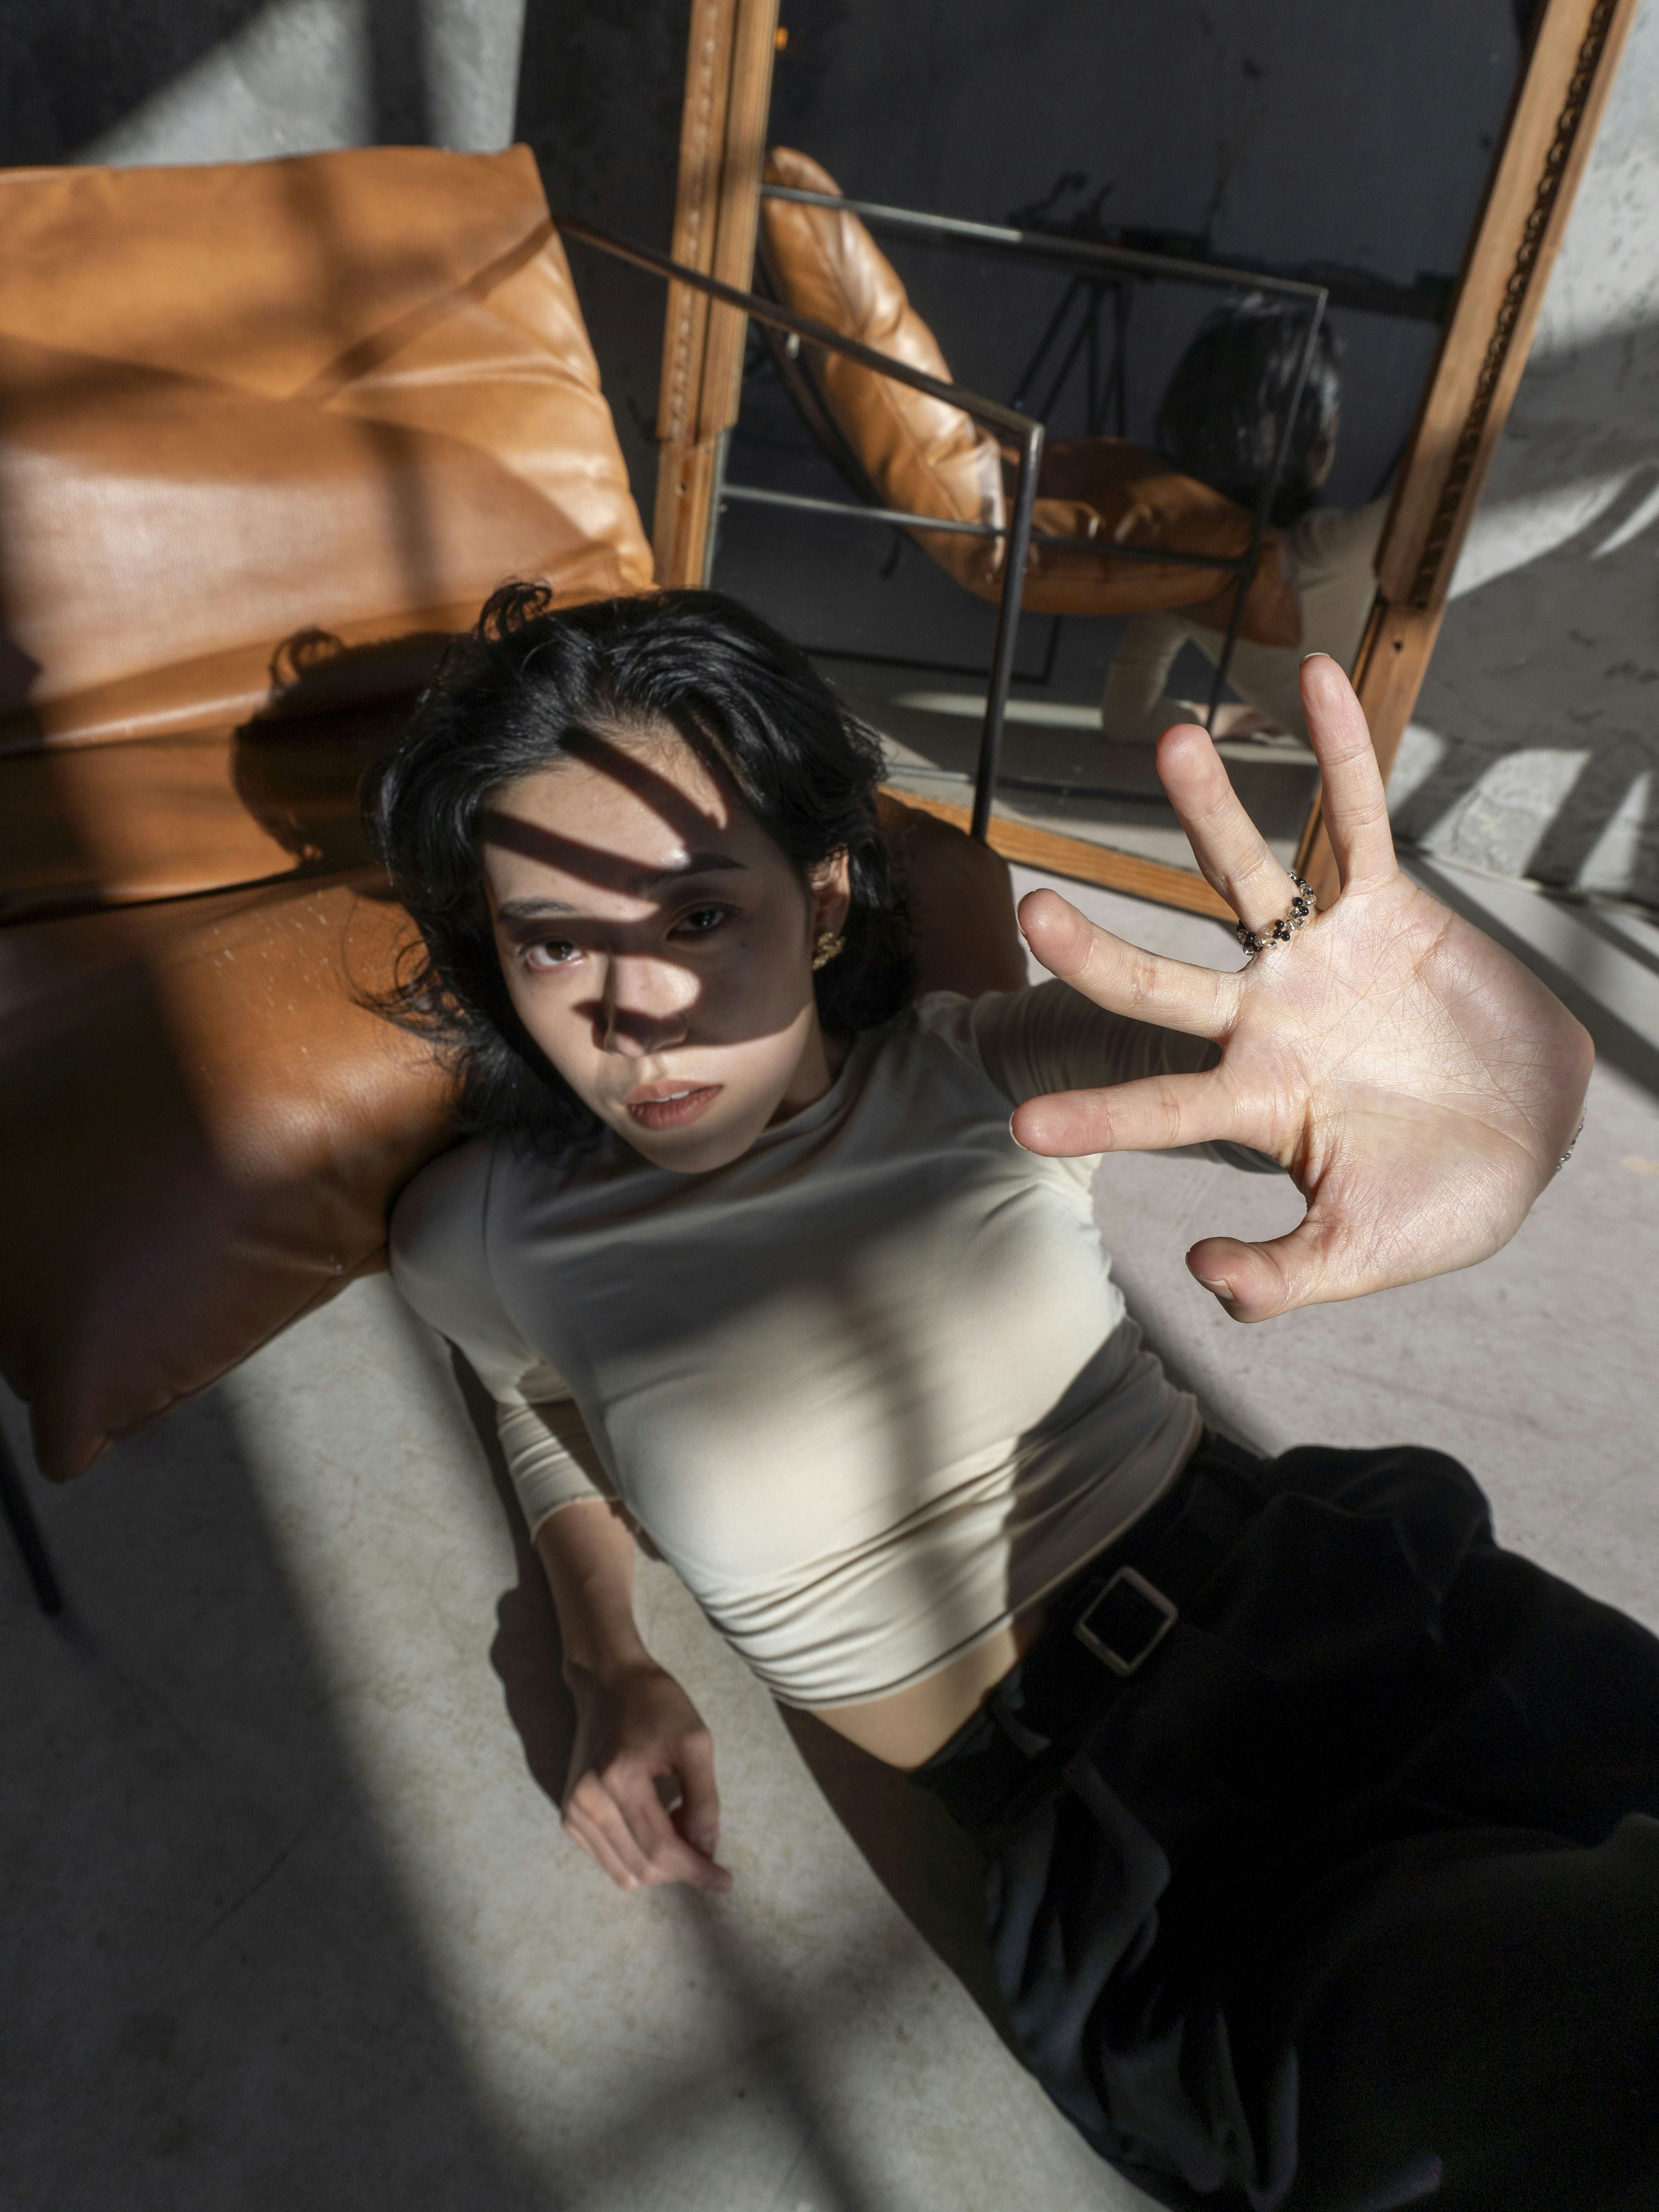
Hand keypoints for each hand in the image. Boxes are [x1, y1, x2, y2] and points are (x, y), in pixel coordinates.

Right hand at [561, 1660, 731, 1893]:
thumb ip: (704, 1800)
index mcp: (618, 1778)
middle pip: (642, 1867)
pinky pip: (609, 1861)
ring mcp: (572, 1811)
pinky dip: (638, 1857)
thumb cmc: (656, 1705)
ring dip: (660, 1867)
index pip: (661, 1848)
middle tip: (709, 1853)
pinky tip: (656, 1827)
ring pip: (625, 1872)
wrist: (607, 1684)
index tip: (725, 1881)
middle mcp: (587, 1800)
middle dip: (681, 1871)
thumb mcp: (695, 1741)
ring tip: (681, 1830)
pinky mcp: (568, 1816)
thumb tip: (707, 1851)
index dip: (696, 1870)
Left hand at [1012, 654, 1592, 1321]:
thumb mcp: (1357, 1254)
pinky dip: (1344, 753)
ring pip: (1247, 878)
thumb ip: (1278, 1276)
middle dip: (1100, 950)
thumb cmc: (1436, 1202)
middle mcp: (1266, 1018)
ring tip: (1169, 742)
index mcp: (1253, 1100)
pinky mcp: (1388, 912)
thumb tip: (1198, 1269)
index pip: (1159, 1106)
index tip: (1020, 1126)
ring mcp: (1320, 959)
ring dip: (1209, 812)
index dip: (1098, 1116)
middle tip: (1029, 910)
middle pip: (1164, 978)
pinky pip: (1362, 822)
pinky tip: (1316, 680)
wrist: (1534, 1144)